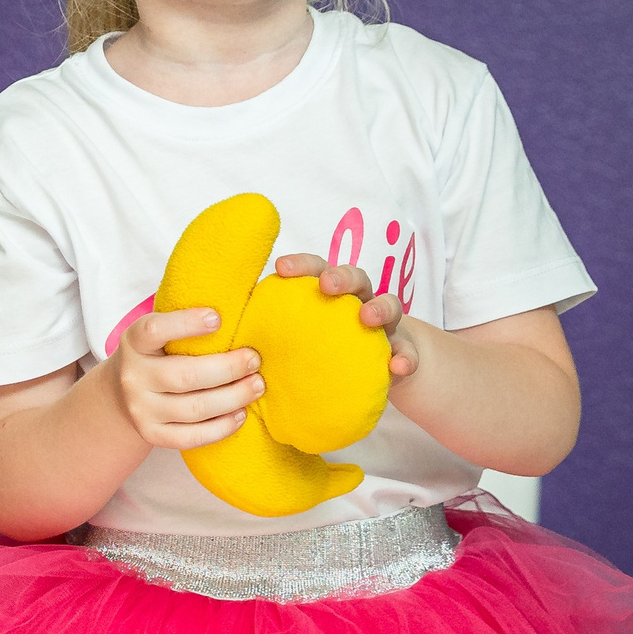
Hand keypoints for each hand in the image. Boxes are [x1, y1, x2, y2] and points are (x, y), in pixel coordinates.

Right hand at [105, 308, 264, 450]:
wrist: (120, 393)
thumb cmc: (156, 354)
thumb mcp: (158, 332)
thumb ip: (185, 321)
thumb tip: (238, 305)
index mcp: (134, 342)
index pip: (154, 331)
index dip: (185, 324)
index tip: (219, 318)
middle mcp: (133, 376)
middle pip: (184, 376)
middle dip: (227, 368)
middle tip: (254, 360)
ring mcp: (140, 409)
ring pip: (193, 408)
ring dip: (232, 397)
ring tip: (256, 386)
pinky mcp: (151, 434)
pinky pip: (190, 437)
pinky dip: (220, 428)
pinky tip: (240, 414)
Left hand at [271, 253, 419, 379]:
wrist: (378, 369)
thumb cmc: (325, 347)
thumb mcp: (301, 336)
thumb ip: (275, 331)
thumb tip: (224, 339)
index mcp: (330, 294)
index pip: (317, 268)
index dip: (301, 264)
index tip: (281, 267)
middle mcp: (359, 302)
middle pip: (355, 278)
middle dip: (341, 276)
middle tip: (327, 284)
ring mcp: (386, 326)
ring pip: (389, 305)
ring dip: (380, 308)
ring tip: (369, 317)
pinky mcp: (403, 351)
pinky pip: (407, 354)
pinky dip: (405, 359)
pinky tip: (398, 367)